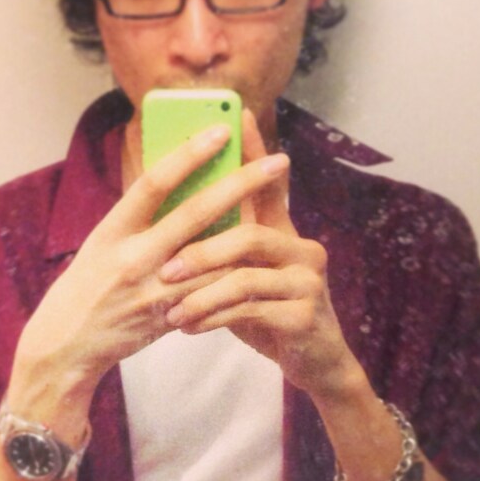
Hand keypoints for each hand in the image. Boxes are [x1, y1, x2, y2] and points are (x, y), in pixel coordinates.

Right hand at [11, 121, 291, 406]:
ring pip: (213, 256)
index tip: (222, 129)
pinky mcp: (164, 318)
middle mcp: (133, 256)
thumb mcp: (104, 242)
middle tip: (278, 160)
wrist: (64, 344)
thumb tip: (184, 183)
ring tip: (279, 209)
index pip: (155, 181)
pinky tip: (258, 257)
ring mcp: (150, 289)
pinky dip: (232, 273)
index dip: (190, 153)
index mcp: (113, 229)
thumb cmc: (87, 285)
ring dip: (249, 231)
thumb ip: (140, 218)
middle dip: (240, 183)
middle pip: (195, 212)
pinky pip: (208, 293)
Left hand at [158, 110, 360, 399]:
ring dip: (202, 294)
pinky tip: (189, 328)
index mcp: (286, 235)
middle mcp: (304, 250)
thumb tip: (179, 214)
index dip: (254, 151)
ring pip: (246, 277)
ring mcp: (309, 282)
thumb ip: (225, 248)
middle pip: (250, 234)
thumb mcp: (246, 278)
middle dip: (202, 252)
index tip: (236, 116)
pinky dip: (214, 318)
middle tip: (165, 272)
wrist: (313, 364)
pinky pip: (250, 311)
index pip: (270, 185)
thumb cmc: (269, 315)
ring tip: (172, 312)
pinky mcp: (305, 316)